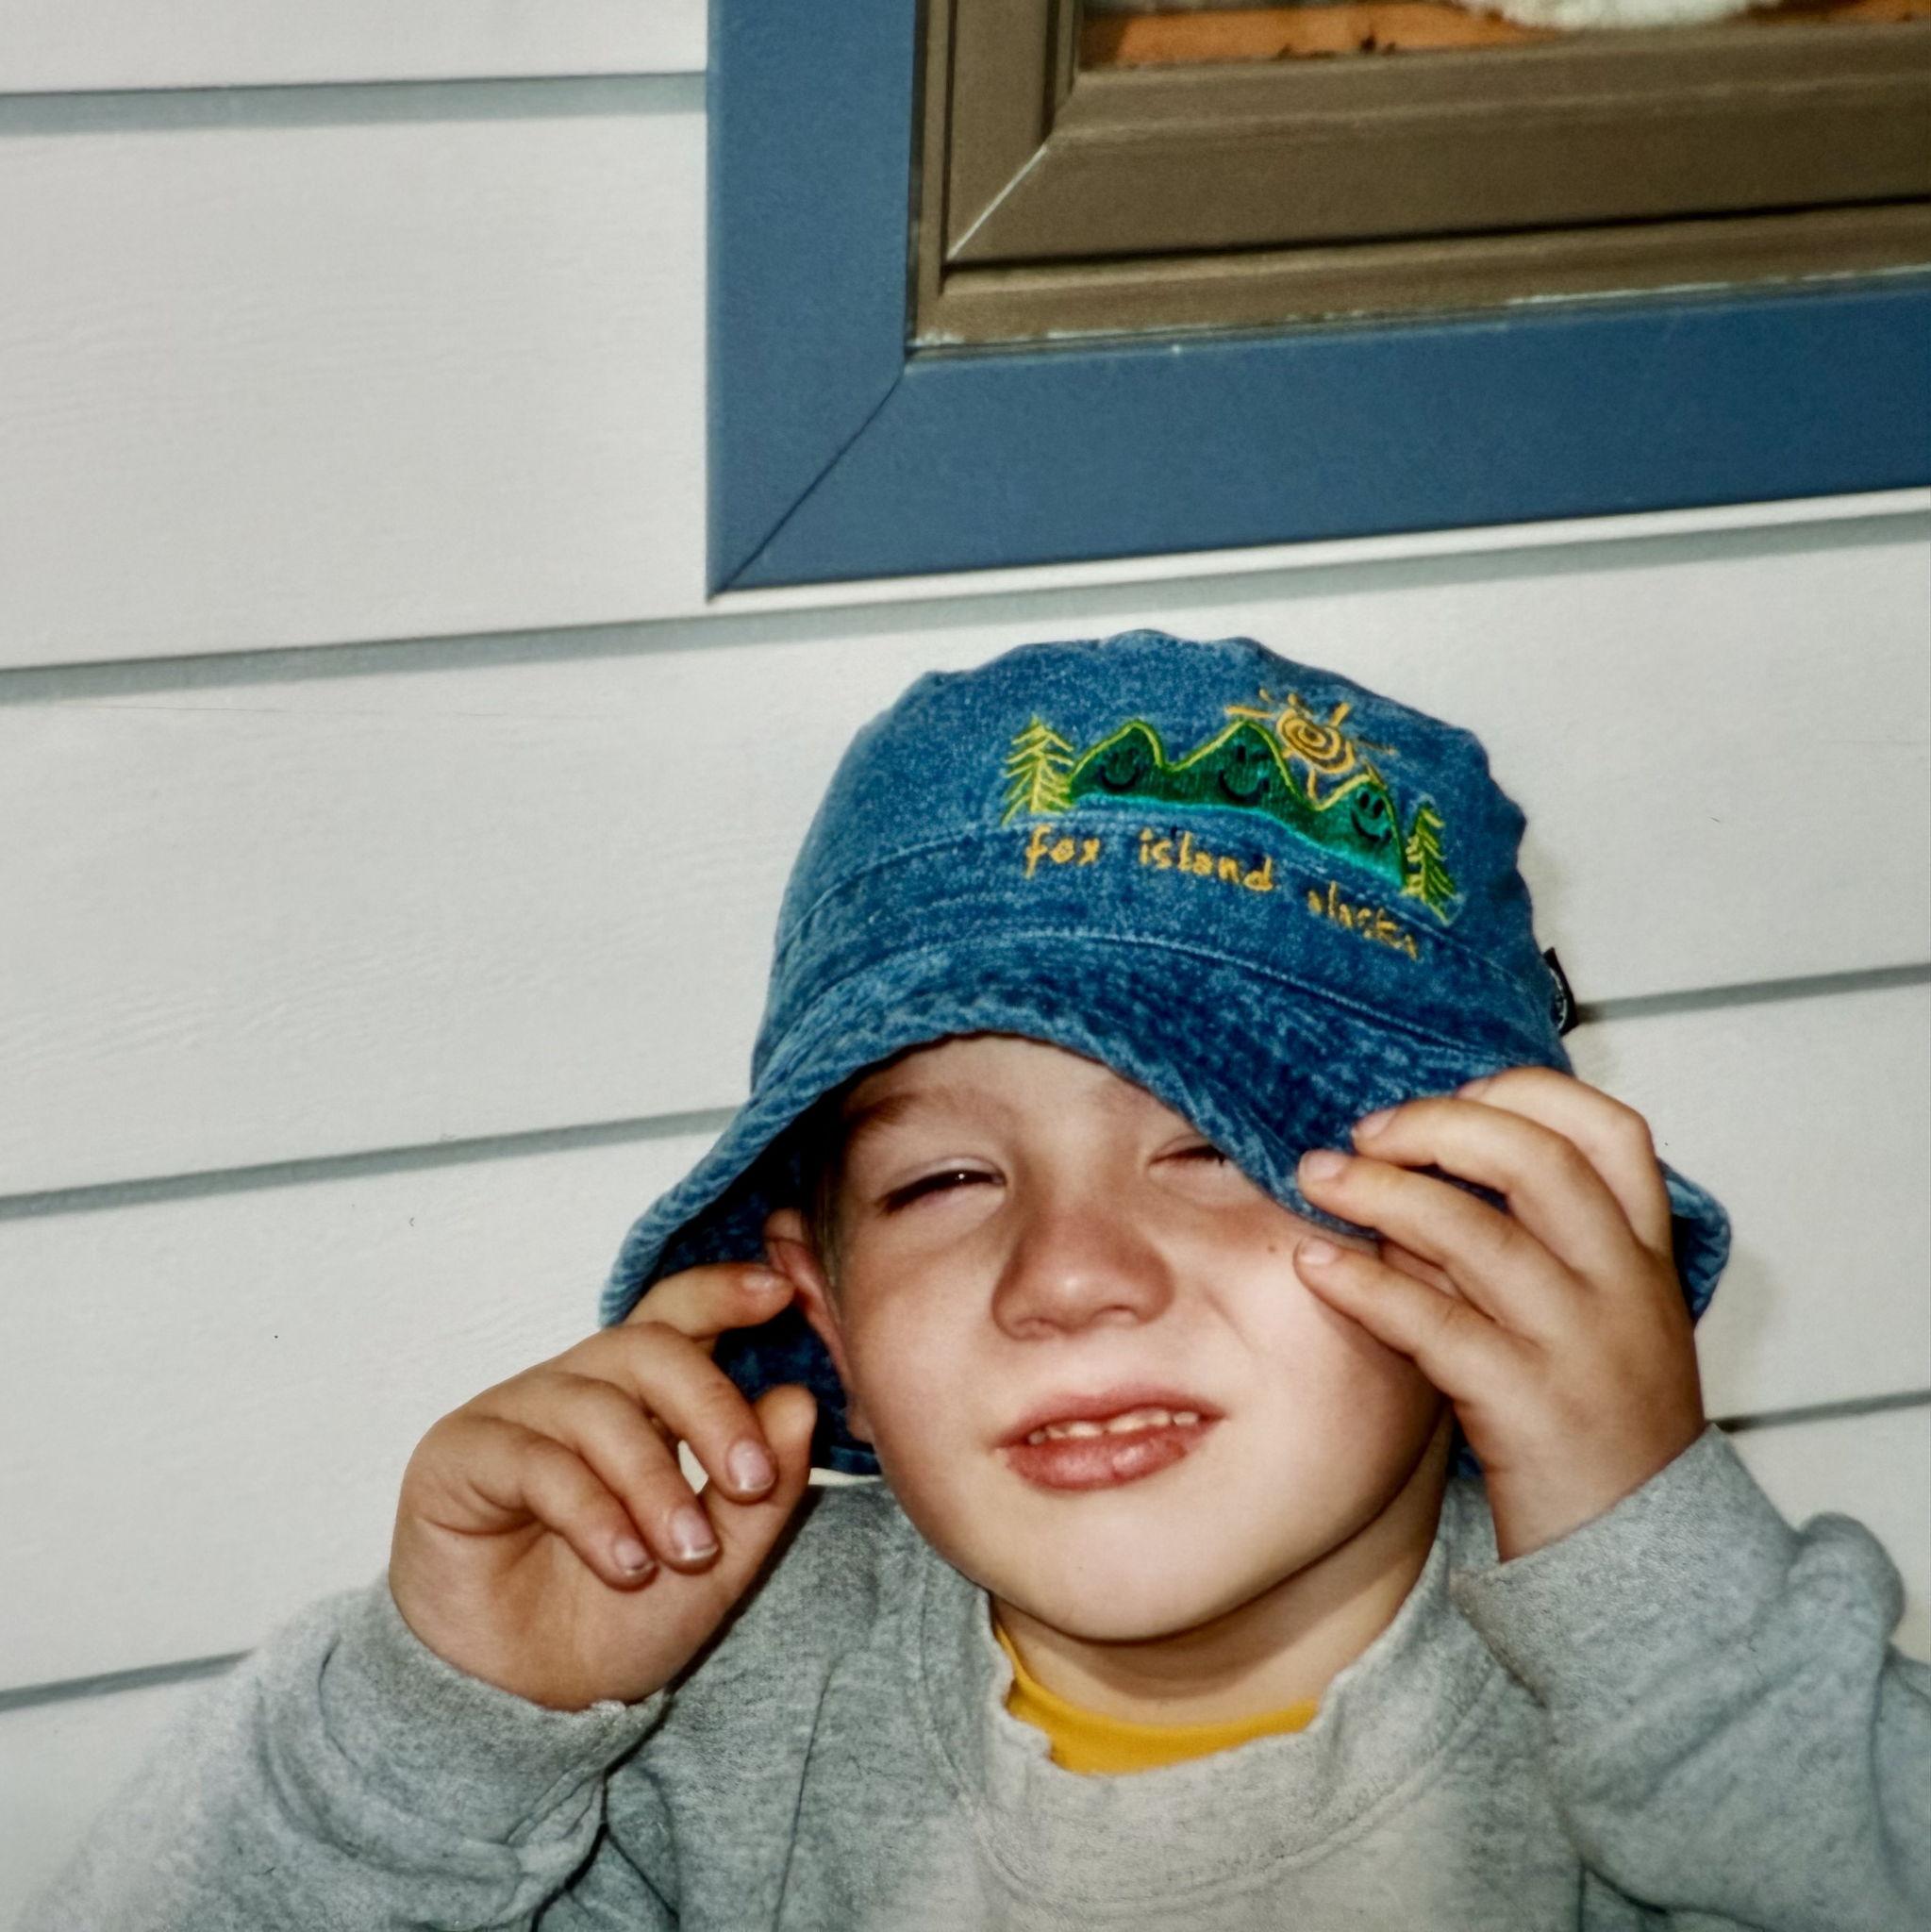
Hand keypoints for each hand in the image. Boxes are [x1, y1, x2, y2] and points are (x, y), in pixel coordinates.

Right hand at [389, 1262, 815, 1709]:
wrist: (528, 1706)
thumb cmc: (618, 1620)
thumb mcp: (717, 1562)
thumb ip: (762, 1489)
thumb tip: (801, 1401)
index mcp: (639, 1397)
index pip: (678, 1316)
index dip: (723, 1292)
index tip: (779, 1293)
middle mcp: (576, 1389)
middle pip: (648, 1347)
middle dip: (711, 1408)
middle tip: (750, 1480)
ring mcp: (514, 1415)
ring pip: (598, 1408)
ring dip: (653, 1482)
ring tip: (686, 1552)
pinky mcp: (459, 1455)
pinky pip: (535, 1461)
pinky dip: (592, 1513)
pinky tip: (625, 1566)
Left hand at [1290, 1067, 1706, 1562]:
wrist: (1643, 1562)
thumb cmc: (1596, 1428)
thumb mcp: (1595, 1319)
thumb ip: (1535, 1244)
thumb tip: (1422, 1164)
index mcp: (1645, 1257)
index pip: (1612, 1132)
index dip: (1526, 1094)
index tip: (1456, 1094)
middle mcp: (1624, 1290)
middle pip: (1539, 1162)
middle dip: (1439, 1128)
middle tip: (1365, 1132)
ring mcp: (1580, 1348)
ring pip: (1478, 1235)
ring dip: (1381, 1193)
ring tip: (1316, 1176)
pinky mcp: (1528, 1409)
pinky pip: (1435, 1325)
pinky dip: (1366, 1285)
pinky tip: (1314, 1266)